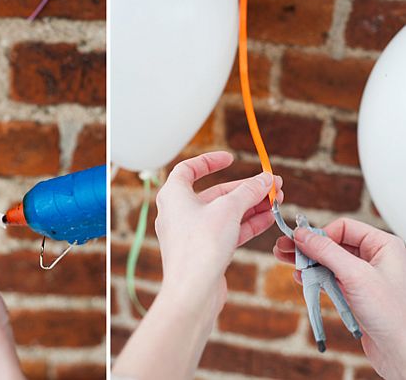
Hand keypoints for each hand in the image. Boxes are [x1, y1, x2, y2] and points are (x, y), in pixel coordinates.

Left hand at [155, 151, 282, 321]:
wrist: (193, 291)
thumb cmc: (200, 245)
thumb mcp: (229, 209)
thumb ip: (249, 191)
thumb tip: (267, 179)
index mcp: (173, 195)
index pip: (188, 169)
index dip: (209, 161)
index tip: (231, 159)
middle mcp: (179, 213)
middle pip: (214, 193)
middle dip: (245, 189)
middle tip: (272, 185)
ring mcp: (191, 233)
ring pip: (224, 214)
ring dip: (250, 206)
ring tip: (277, 200)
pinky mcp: (203, 251)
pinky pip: (226, 231)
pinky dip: (246, 224)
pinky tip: (269, 219)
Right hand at [274, 218, 405, 378]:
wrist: (399, 351)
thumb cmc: (392, 315)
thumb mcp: (355, 275)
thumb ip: (327, 251)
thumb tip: (303, 235)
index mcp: (383, 246)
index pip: (344, 227)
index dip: (320, 234)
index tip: (300, 242)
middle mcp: (375, 258)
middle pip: (333, 243)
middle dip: (308, 246)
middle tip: (284, 247)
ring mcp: (364, 276)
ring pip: (329, 260)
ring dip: (307, 261)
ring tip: (286, 260)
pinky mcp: (356, 292)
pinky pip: (330, 277)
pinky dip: (314, 276)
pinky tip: (302, 278)